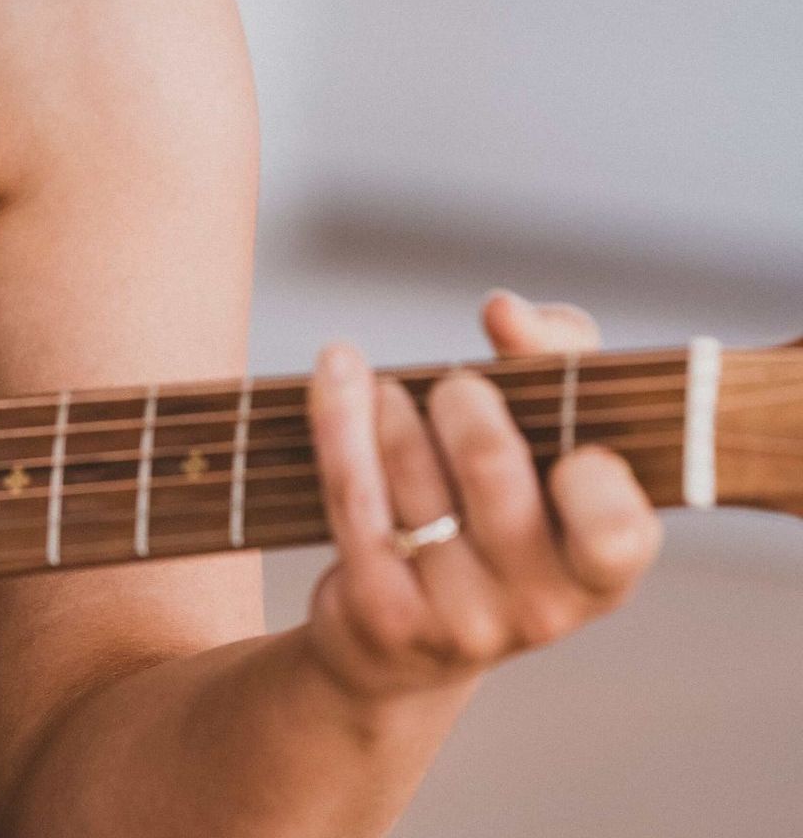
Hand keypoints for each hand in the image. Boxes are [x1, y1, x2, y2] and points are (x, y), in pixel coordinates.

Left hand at [299, 290, 662, 703]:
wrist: (408, 641)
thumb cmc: (501, 505)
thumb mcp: (552, 436)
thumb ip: (556, 355)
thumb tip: (504, 311)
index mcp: (607, 568)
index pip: (616, 527)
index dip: (591, 474)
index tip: (564, 434)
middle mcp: (543, 606)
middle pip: (490, 461)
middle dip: (461, 397)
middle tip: (454, 385)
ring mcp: (461, 619)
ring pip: (410, 467)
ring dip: (391, 404)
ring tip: (388, 391)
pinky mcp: (384, 614)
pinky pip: (352, 493)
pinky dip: (339, 416)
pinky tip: (337, 373)